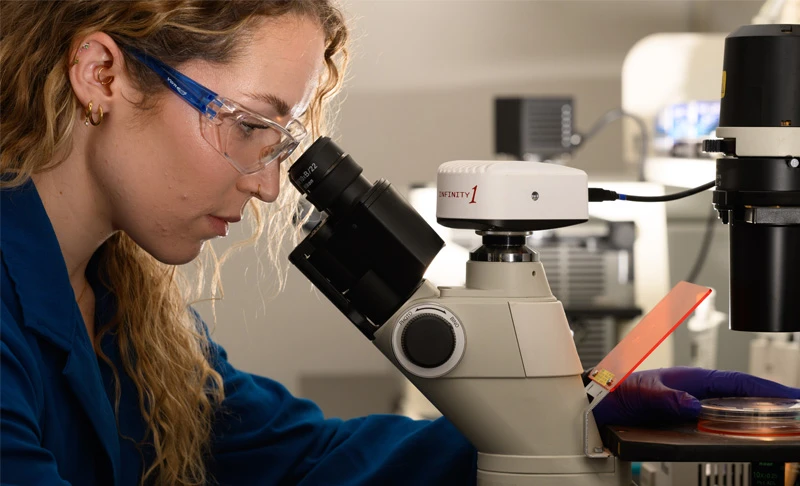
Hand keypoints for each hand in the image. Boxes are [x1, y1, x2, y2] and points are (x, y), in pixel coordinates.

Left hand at [591, 367, 799, 426]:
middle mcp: (692, 389)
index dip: (767, 387)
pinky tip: (745, 433)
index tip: (793, 395)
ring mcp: (689, 402)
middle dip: (772, 400)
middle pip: (741, 393)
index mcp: (688, 378)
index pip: (736, 381)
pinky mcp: (683, 417)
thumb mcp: (639, 393)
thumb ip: (665, 397)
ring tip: (782, 423)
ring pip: (732, 407)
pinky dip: (736, 424)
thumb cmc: (613, 390)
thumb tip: (693, 404)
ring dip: (756, 413)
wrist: (593, 402)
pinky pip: (717, 420)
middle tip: (797, 412)